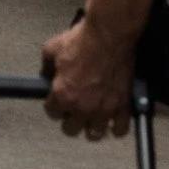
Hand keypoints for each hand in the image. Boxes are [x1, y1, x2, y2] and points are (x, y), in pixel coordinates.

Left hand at [41, 14, 135, 137]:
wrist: (108, 36)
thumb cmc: (82, 41)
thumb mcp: (52, 48)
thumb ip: (46, 66)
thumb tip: (45, 74)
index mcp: (63, 95)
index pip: (52, 112)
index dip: (53, 105)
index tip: (56, 100)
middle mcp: (83, 108)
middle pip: (72, 129)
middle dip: (70, 119)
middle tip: (73, 108)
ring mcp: (104, 110)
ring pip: (95, 133)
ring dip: (92, 125)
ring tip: (92, 116)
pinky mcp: (123, 107)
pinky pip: (120, 129)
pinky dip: (116, 126)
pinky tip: (112, 118)